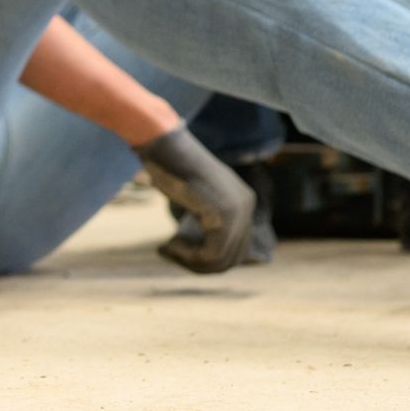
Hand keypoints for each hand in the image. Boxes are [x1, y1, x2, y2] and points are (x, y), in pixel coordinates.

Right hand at [135, 125, 255, 273]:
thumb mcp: (196, 195)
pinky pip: (211, 253)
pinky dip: (188, 257)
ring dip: (191, 262)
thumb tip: (209, 255)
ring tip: (168, 249)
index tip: (179, 252)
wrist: (162, 145)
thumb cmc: (170, 166)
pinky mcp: (221, 214)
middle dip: (200, 265)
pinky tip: (169, 245)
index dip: (208, 259)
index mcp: (244, 201)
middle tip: (170, 254)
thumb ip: (208, 218)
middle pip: (232, 257)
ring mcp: (237, 210)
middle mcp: (247, 206)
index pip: (237, 247)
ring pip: (221, 259)